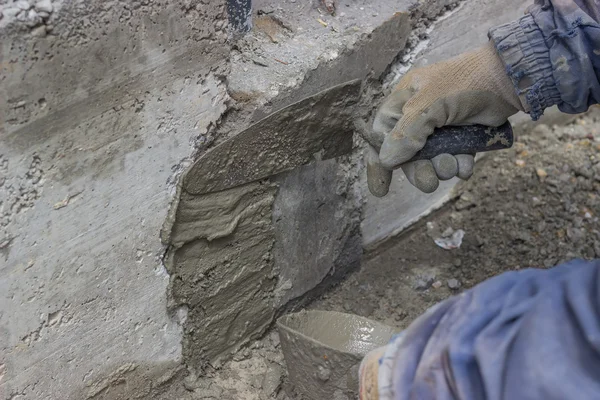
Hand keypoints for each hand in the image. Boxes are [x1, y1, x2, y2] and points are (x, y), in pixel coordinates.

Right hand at [369, 41, 522, 193]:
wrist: (507, 79)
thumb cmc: (462, 83)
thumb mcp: (427, 106)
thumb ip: (405, 135)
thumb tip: (385, 160)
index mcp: (402, 104)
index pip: (381, 137)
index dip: (379, 163)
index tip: (381, 189)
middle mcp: (417, 118)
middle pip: (407, 156)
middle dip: (418, 171)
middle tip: (428, 182)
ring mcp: (440, 129)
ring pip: (431, 161)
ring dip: (441, 167)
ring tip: (453, 164)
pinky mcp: (461, 137)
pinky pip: (454, 160)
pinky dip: (459, 166)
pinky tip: (466, 164)